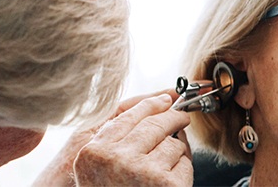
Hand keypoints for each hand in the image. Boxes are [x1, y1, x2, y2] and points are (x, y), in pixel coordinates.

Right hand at [73, 93, 191, 185]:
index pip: (126, 115)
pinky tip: (169, 185)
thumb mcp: (98, 167)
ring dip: (176, 152)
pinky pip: (184, 163)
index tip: (165, 99)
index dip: (150, 104)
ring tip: (162, 171)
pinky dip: (183, 171)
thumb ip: (117, 135)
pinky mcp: (167, 184)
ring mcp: (142, 171)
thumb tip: (160, 100)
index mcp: (93, 152)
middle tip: (182, 117)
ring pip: (173, 143)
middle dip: (173, 117)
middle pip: (154, 123)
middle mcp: (115, 159)